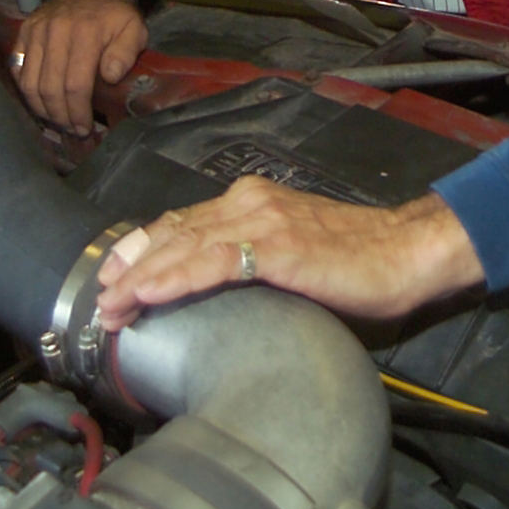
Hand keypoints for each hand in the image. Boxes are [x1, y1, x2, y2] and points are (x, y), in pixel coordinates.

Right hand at [12, 0, 148, 135]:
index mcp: (86, 34)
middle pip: (49, 88)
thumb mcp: (134, 29)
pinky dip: (25, 90)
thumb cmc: (115, 14)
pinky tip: (40, 102)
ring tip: (56, 121)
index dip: (78, 112)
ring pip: (29, 82)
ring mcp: (36, 31)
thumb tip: (110, 77)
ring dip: (41, 109)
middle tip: (71, 130)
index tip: (85, 128)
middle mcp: (56, 32)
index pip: (75, 84)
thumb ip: (125, 53)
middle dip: (60, 116)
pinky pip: (17, 68)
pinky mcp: (24, 32)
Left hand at [93, 178, 483, 327]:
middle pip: (172, 232)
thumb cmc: (360, 261)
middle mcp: (250, 202)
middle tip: (100, 299)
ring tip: (112, 307)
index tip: (114, 277)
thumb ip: (256, 262)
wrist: (408, 252)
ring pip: (183, 246)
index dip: (142, 249)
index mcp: (252, 201)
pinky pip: (215, 262)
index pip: (182, 222)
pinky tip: (150, 295)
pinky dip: (176, 278)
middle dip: (130, 267)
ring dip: (141, 279)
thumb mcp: (294, 255)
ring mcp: (263, 221)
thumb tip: (223, 295)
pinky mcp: (279, 247)